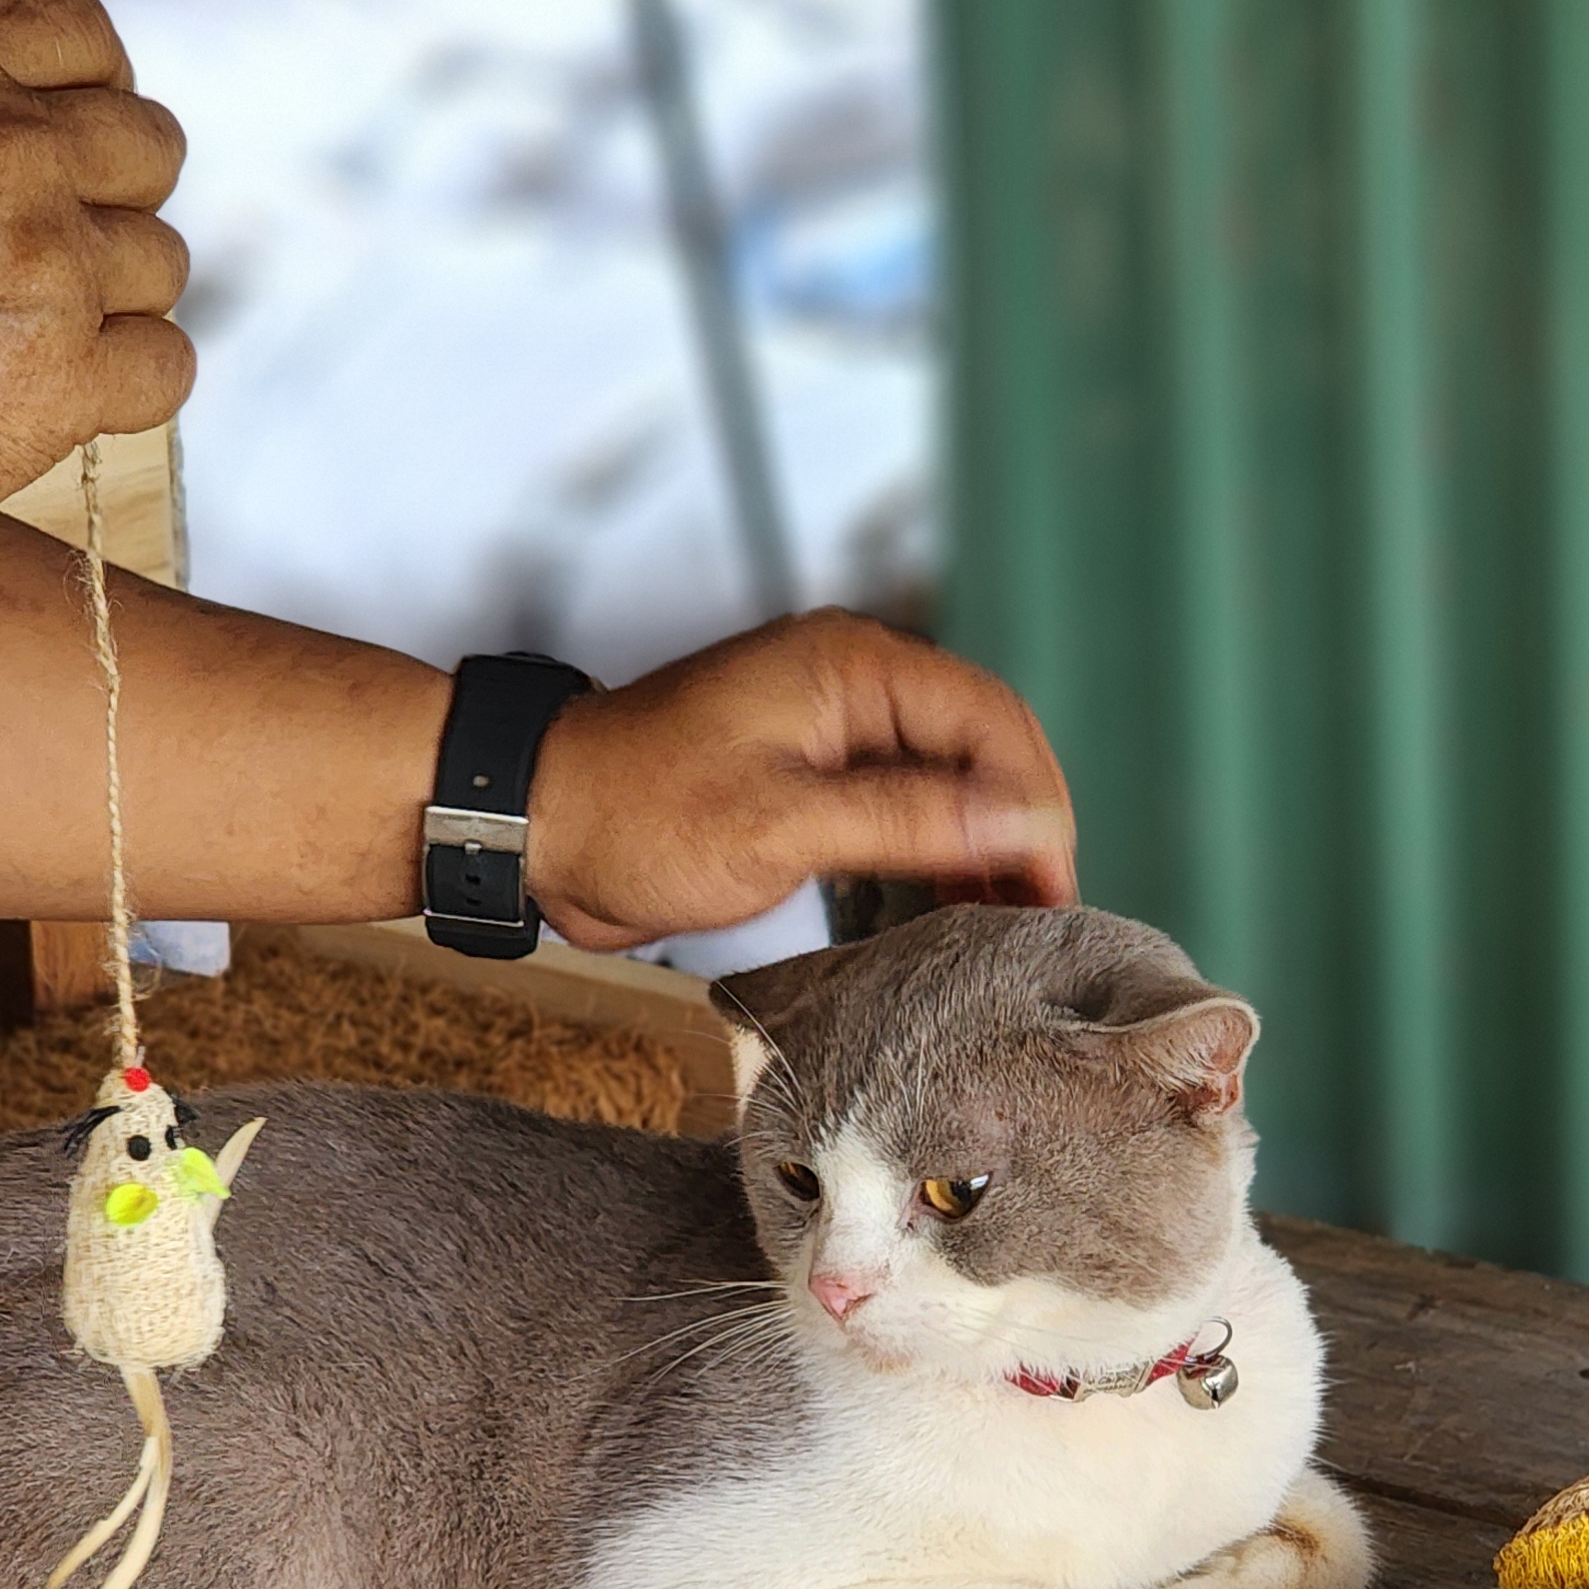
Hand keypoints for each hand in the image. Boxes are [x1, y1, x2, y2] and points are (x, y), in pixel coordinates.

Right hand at [0, 0, 191, 569]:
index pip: (83, 29)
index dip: (92, 86)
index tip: (66, 140)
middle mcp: (7, 148)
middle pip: (148, 146)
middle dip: (110, 195)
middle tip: (39, 254)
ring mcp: (46, 263)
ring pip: (161, 263)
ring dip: (110, 298)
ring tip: (19, 334)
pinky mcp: (64, 380)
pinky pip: (168, 366)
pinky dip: (127, 384)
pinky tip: (62, 395)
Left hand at [520, 611, 1077, 949]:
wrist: (536, 826)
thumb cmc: (636, 813)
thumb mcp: (779, 825)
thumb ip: (906, 820)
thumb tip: (1019, 823)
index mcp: (851, 667)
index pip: (989, 719)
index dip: (1035, 801)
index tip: (1053, 883)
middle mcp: (852, 685)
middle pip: (981, 746)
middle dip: (1020, 825)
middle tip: (1043, 913)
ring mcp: (832, 731)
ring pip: (948, 779)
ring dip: (983, 845)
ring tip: (1008, 921)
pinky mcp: (811, 778)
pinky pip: (902, 805)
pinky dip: (935, 854)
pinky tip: (952, 908)